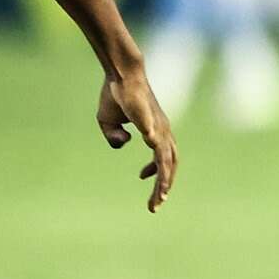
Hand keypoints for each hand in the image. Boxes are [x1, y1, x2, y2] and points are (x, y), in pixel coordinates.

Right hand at [97, 69, 176, 211]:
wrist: (121, 73)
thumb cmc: (117, 95)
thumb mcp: (107, 122)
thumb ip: (113, 136)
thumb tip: (122, 143)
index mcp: (157, 131)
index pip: (165, 160)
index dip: (159, 176)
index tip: (149, 189)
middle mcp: (162, 130)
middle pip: (171, 164)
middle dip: (164, 186)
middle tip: (156, 206)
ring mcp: (158, 125)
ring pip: (166, 158)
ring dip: (163, 179)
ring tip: (159, 197)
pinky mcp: (148, 118)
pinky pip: (153, 135)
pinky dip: (156, 150)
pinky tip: (152, 163)